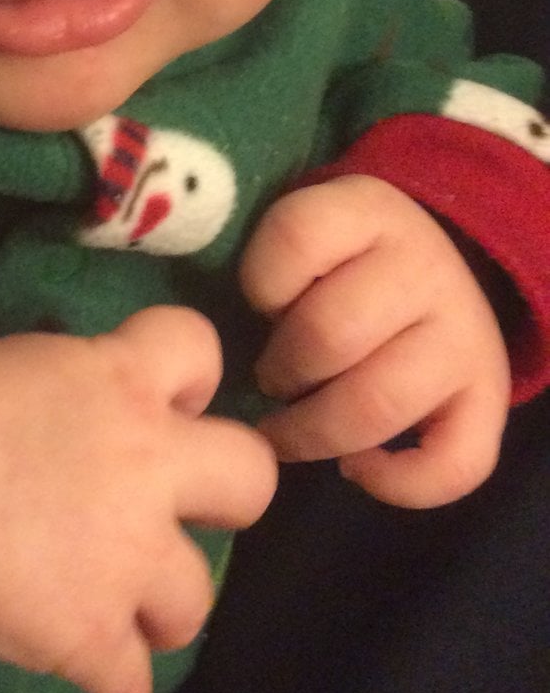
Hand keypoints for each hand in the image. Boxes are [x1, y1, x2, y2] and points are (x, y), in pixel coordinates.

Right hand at [0, 307, 276, 692]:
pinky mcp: (91, 633)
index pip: (201, 349)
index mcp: (126, 380)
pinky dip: (109, 681)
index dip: (189, 379)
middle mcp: (150, 467)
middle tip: (168, 511)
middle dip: (224, 497)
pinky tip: (88, 668)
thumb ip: (90, 387)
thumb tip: (94, 412)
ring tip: (115, 601)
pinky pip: (131, 687)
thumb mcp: (37, 362)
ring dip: (157, 603)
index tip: (164, 402)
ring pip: (195, 602)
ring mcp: (129, 558)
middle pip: (252, 481)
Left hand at [241, 174, 510, 507]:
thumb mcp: (305, 227)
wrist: (433, 261)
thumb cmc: (338, 258)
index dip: (260, 282)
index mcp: (368, 209)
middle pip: (330, 333)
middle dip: (280, 370)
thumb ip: (262, 259)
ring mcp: (464, 336)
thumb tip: (203, 335)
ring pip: (378, 404)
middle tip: (266, 379)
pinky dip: (396, 483)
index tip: (258, 303)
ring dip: (315, 431)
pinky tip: (356, 468)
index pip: (296, 237)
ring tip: (288, 431)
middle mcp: (425, 267)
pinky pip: (455, 464)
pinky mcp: (490, 398)